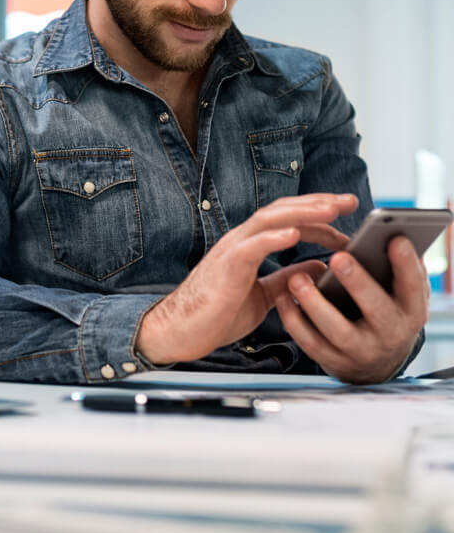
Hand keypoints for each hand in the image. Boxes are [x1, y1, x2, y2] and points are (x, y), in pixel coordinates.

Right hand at [137, 194, 355, 365]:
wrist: (182, 331)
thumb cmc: (218, 315)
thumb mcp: (265, 296)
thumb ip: (288, 279)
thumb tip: (320, 269)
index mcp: (249, 246)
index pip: (287, 220)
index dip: (318, 217)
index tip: (346, 218)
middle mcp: (240, 241)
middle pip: (281, 210)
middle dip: (317, 204)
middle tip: (350, 201)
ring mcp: (231, 250)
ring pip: (268, 220)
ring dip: (302, 213)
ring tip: (331, 209)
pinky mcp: (225, 266)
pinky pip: (251, 247)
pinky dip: (273, 237)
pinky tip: (294, 234)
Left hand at [273, 236, 428, 383]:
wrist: (375, 364)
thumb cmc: (386, 311)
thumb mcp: (401, 295)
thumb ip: (400, 269)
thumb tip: (394, 233)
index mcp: (411, 312)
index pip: (413, 287)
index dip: (406, 265)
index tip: (395, 239)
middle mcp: (390, 335)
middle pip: (377, 309)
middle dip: (358, 283)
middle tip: (338, 257)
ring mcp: (361, 351)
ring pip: (338, 330)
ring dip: (315, 303)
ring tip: (297, 278)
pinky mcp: (334, 361)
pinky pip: (310, 341)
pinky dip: (294, 320)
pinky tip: (282, 296)